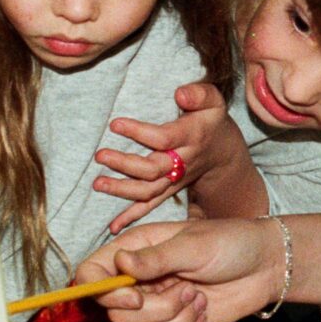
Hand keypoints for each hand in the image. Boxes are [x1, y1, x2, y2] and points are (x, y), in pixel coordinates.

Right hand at [74, 218, 282, 321]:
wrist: (266, 266)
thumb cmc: (231, 243)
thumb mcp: (194, 245)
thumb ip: (156, 259)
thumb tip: (121, 262)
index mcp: (134, 252)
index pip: (90, 275)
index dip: (102, 294)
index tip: (133, 299)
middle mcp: (138, 283)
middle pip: (116, 317)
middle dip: (156, 311)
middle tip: (187, 290)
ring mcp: (155, 309)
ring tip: (199, 299)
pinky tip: (203, 314)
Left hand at [95, 83, 227, 232]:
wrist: (223, 153)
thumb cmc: (211, 120)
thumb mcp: (213, 101)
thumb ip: (198, 93)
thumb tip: (179, 94)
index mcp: (191, 137)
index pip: (164, 138)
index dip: (139, 132)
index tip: (115, 124)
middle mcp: (183, 162)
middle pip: (153, 169)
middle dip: (125, 164)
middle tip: (100, 155)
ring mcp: (174, 180)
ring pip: (148, 190)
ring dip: (122, 190)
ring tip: (97, 183)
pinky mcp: (167, 190)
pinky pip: (150, 206)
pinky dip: (131, 217)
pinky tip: (112, 228)